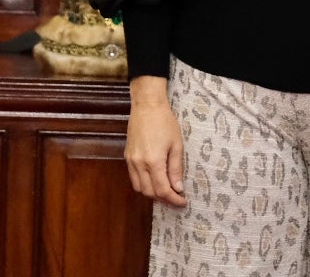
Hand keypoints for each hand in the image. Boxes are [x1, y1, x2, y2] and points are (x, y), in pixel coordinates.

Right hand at [125, 76, 186, 205]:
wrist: (147, 106)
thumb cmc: (165, 122)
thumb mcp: (176, 145)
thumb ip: (176, 169)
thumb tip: (178, 188)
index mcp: (153, 161)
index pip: (162, 190)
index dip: (173, 200)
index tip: (183, 202)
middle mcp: (139, 164)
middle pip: (149, 193)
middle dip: (164, 199)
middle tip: (177, 198)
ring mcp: (131, 161)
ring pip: (139, 188)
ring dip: (153, 193)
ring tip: (166, 191)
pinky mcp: (127, 157)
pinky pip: (134, 178)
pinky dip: (144, 184)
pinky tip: (154, 180)